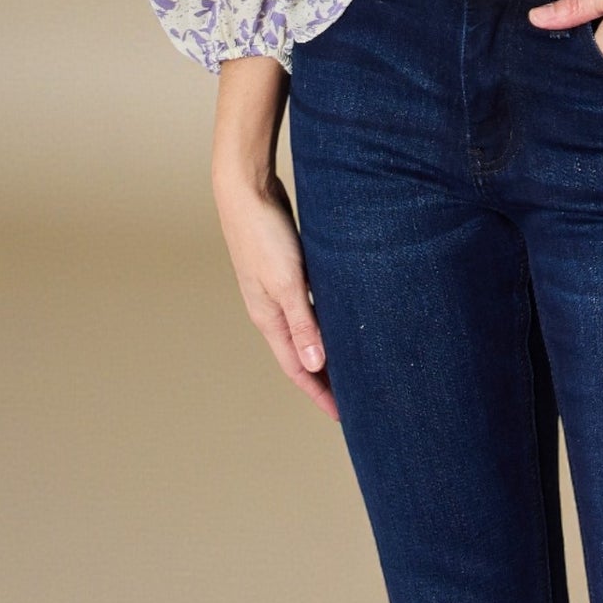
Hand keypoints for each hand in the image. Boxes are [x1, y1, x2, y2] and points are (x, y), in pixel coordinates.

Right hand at [211, 168, 339, 422]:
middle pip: (302, 353)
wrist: (246, 188)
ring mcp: (278, 288)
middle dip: (326, 377)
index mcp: (269, 318)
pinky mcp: (287, 267)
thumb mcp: (287, 281)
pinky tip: (343, 313)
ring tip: (355, 360)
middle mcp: (272, 308)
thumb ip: (303, 323)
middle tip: (356, 395)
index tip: (344, 415)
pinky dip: (326, 317)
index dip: (320, 393)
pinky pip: (310, 303)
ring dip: (327, 346)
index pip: (297, 368)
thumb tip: (316, 366)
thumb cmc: (264, 233)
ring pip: (308, 328)